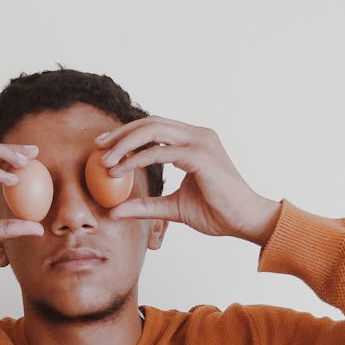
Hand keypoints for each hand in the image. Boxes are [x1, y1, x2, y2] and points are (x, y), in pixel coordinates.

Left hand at [94, 116, 280, 245]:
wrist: (246, 220)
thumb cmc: (217, 213)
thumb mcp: (173, 208)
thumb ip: (146, 206)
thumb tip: (115, 211)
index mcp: (193, 142)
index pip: (155, 128)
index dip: (127, 135)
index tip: (104, 148)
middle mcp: (197, 135)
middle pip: (150, 123)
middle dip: (121, 134)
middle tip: (98, 148)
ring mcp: (200, 142)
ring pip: (153, 131)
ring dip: (125, 145)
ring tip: (105, 162)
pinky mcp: (201, 156)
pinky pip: (162, 152)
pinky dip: (138, 159)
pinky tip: (122, 171)